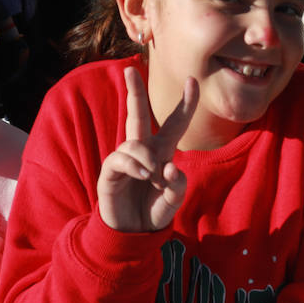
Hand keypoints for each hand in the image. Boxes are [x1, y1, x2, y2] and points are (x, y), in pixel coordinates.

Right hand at [97, 68, 196, 232]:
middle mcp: (143, 150)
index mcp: (162, 152)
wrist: (132, 233)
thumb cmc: (153, 211)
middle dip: (135, 91)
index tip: (192, 80)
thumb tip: (169, 167)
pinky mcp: (111, 171)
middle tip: (130, 69)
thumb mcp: (173, 201)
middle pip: (138, 115)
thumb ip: (177, 185)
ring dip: (147, 159)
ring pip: (135, 142)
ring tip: (152, 179)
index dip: (185, 104)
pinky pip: (122, 158)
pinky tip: (143, 176)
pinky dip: (135, 165)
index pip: (174, 124)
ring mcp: (125, 159)